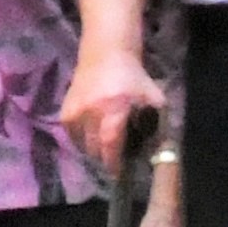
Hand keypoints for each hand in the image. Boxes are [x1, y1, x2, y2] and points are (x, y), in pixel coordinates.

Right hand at [59, 45, 155, 171]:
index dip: (113, 162)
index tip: (118, 173)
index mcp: (115, 107)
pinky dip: (79, 138)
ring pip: (81, 142)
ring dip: (92, 149)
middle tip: (113, 161)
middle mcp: (93, 110)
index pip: (110, 142)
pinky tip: (89, 137)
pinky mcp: (66, 107)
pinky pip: (71, 133)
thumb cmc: (133, 76)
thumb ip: (157, 122)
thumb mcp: (152, 97)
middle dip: (104, 157)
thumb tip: (161, 149)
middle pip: (95, 146)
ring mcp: (77, 108)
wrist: (106, 53)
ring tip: (102, 149)